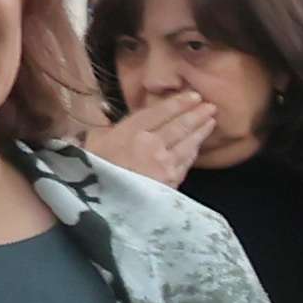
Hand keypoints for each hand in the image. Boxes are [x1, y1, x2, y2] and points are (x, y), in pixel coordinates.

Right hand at [92, 86, 217, 187]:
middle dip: (196, 114)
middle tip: (210, 105)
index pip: (160, 112)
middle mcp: (151, 144)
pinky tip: (197, 146)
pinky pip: (186, 162)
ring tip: (211, 121)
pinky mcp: (171, 182)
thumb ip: (105, 131)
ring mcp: (164, 164)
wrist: (102, 207)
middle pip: (179, 126)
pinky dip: (193, 151)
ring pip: (187, 143)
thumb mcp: (92, 145)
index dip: (178, 103)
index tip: (193, 95)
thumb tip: (110, 120)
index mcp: (130, 132)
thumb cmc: (92, 173)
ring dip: (201, 131)